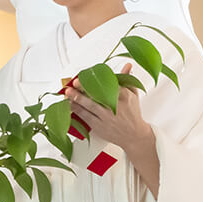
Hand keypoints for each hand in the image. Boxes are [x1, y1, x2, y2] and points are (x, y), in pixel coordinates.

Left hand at [65, 64, 159, 196]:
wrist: (134, 136)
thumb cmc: (132, 114)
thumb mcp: (133, 94)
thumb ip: (127, 79)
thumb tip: (127, 65)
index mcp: (124, 96)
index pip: (109, 84)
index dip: (97, 79)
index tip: (88, 74)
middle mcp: (115, 106)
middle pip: (98, 95)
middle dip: (85, 88)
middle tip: (75, 82)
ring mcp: (106, 117)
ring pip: (90, 106)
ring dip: (77, 99)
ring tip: (68, 92)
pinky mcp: (99, 126)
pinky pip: (85, 117)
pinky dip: (76, 110)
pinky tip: (70, 105)